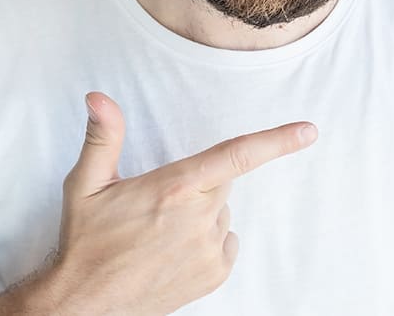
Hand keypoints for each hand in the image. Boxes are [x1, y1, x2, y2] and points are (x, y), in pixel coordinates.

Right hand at [50, 92, 317, 314]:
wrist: (85, 303)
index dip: (277, 141)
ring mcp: (210, 249)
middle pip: (221, 181)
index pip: (236, 155)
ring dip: (200, 215)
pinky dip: (207, 241)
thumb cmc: (86, 242)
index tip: (308, 131)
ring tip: (158, 232)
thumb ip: (103, 137)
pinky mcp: (215, 274)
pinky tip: (173, 250)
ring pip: (221, 213)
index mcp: (174, 187)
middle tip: (159, 202)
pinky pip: (225, 242)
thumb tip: (99, 98)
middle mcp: (199, 217)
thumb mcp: (85, 184)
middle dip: (197, 184)